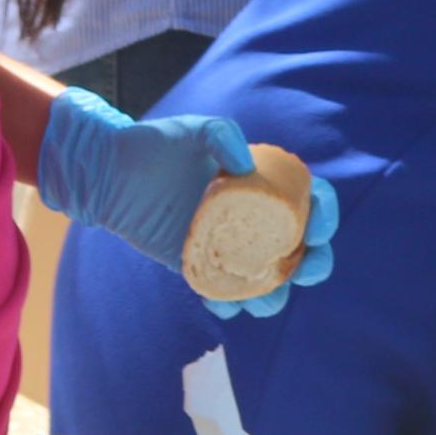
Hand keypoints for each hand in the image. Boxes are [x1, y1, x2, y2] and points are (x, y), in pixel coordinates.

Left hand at [36, 89, 338, 317]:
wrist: (111, 174)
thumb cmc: (155, 145)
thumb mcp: (192, 129)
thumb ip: (222, 134)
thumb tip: (246, 165)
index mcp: (262, 185)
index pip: (308, 200)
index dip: (324, 216)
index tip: (317, 230)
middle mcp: (252, 219)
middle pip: (299, 249)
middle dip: (313, 266)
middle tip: (304, 273)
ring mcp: (227, 245)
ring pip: (265, 281)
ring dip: (273, 297)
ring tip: (263, 302)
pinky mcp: (200, 266)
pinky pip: (224, 293)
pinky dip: (228, 305)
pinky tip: (221, 305)